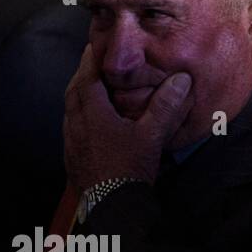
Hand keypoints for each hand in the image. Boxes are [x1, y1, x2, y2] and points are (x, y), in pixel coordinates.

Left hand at [63, 44, 194, 189]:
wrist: (112, 205)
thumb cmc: (129, 168)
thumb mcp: (152, 135)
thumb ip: (165, 106)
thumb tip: (181, 80)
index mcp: (92, 114)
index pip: (87, 78)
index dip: (90, 61)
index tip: (92, 46)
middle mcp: (76, 124)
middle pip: (73, 92)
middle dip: (81, 75)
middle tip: (91, 65)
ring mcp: (71, 142)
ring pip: (70, 110)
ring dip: (78, 96)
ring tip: (90, 89)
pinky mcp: (71, 156)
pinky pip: (70, 127)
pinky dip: (78, 115)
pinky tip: (89, 121)